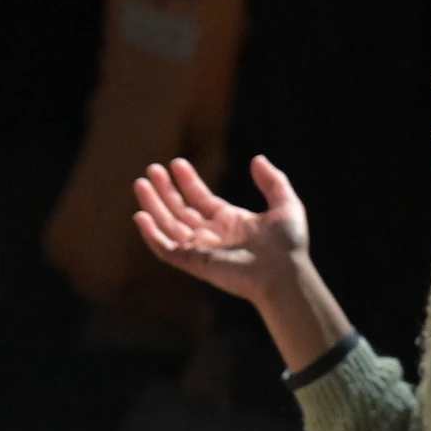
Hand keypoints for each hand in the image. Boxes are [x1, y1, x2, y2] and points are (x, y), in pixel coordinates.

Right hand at [131, 155, 308, 305]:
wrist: (284, 272)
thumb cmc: (288, 244)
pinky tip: (141, 215)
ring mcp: (202, 249)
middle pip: (180, 210)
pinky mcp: (194, 263)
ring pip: (169, 225)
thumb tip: (257, 159)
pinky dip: (152, 234)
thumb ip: (272, 181)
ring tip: (141, 183)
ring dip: (154, 205)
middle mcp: (212, 234)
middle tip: (152, 170)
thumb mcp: (285, 203)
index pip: (201, 199)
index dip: (188, 182)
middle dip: (165, 191)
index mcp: (230, 221)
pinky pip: (166, 250)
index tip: (177, 163)